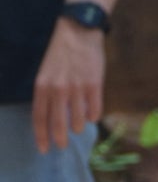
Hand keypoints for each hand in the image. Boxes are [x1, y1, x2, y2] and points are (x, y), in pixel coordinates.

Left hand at [31, 18, 105, 151]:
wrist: (78, 32)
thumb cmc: (61, 53)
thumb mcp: (46, 72)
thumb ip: (48, 93)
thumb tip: (55, 116)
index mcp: (42, 85)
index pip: (39, 116)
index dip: (41, 134)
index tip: (44, 148)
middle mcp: (58, 88)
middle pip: (57, 121)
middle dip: (59, 138)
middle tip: (61, 146)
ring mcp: (76, 87)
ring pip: (77, 118)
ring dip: (77, 126)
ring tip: (77, 128)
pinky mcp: (94, 84)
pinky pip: (95, 109)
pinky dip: (93, 116)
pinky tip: (91, 116)